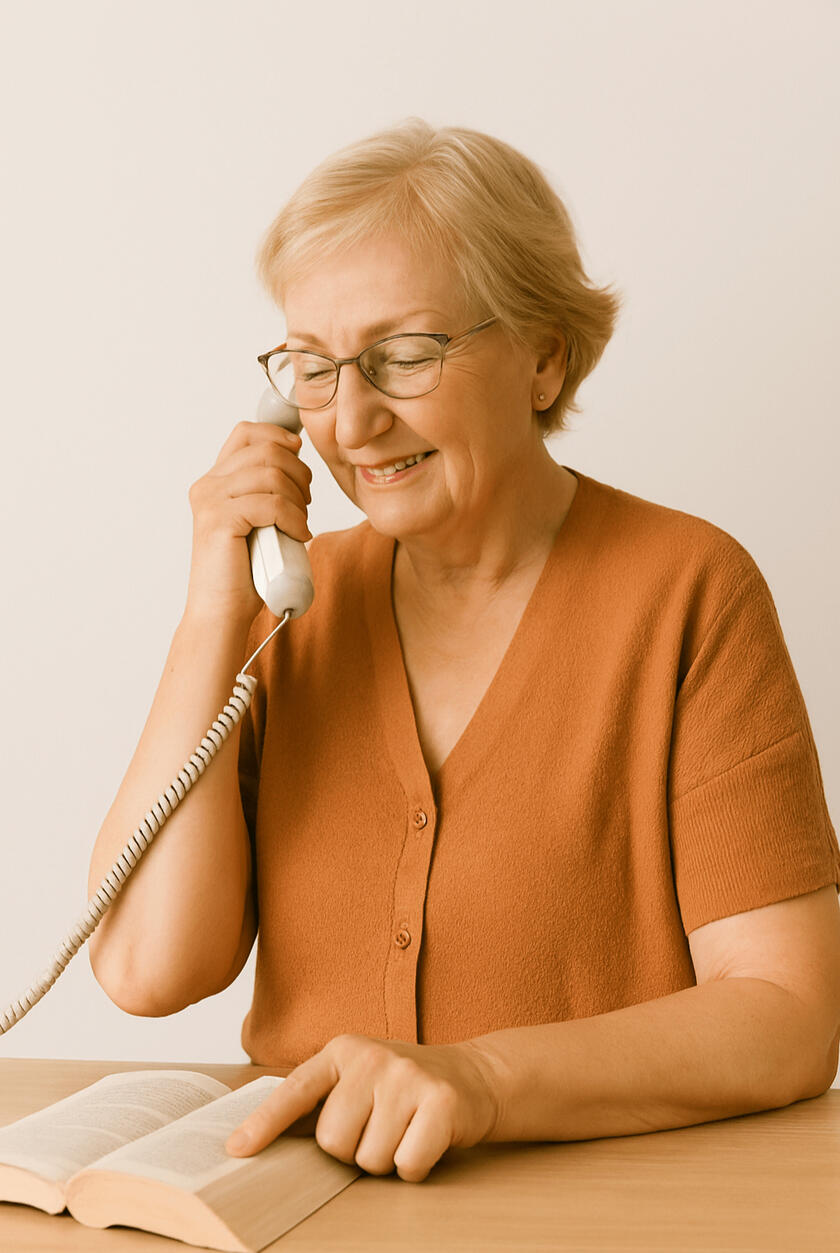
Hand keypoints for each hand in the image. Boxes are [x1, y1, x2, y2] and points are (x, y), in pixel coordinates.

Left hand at [224, 1033, 500, 1181]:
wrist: (473, 1077)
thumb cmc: (402, 1088)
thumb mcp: (358, 1081)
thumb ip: (317, 1103)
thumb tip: (255, 1137)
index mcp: (343, 1051)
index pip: (295, 1090)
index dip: (264, 1124)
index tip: (236, 1150)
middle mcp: (372, 1057)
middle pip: (333, 1142)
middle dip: (355, 1150)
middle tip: (381, 1127)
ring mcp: (407, 1077)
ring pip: (369, 1160)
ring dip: (387, 1159)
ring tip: (405, 1130)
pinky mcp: (441, 1101)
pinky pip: (407, 1165)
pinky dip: (415, 1165)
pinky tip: (426, 1139)